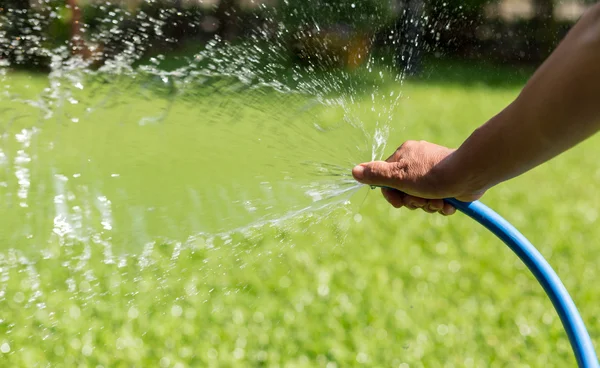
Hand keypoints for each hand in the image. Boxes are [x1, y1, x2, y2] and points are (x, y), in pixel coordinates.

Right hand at [352, 140, 483, 214]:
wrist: (468, 174)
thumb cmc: (431, 174)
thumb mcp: (398, 176)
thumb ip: (376, 174)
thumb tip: (354, 171)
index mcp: (404, 156)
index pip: (387, 179)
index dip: (393, 195)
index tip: (399, 202)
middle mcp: (418, 162)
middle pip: (405, 191)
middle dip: (414, 202)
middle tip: (422, 201)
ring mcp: (434, 173)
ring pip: (422, 198)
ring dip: (429, 205)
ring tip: (439, 201)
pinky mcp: (449, 182)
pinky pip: (438, 199)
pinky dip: (443, 205)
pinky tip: (449, 202)